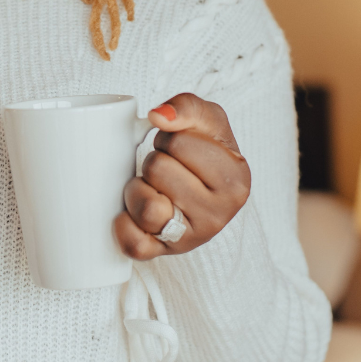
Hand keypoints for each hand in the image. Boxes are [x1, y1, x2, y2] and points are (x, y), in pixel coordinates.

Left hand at [113, 93, 250, 260]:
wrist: (205, 192)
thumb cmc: (204, 150)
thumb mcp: (206, 119)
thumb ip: (186, 106)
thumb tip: (158, 116)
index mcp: (236, 179)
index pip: (179, 143)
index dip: (169, 138)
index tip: (181, 148)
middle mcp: (219, 215)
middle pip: (157, 169)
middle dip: (153, 161)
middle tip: (166, 168)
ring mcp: (193, 239)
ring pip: (145, 208)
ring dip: (136, 189)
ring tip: (150, 187)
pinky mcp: (166, 255)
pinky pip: (134, 245)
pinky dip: (124, 226)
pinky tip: (132, 213)